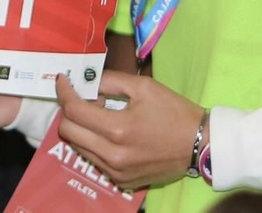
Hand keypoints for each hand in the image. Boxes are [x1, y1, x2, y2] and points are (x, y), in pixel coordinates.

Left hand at [55, 71, 203, 190]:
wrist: (199, 144)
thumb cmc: (173, 111)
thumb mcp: (144, 86)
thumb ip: (111, 81)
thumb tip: (87, 80)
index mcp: (117, 129)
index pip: (74, 111)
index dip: (64, 92)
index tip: (63, 80)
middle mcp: (112, 155)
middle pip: (68, 132)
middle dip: (69, 111)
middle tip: (84, 98)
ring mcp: (115, 172)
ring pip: (78, 147)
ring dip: (81, 128)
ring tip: (99, 115)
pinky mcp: (121, 181)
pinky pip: (94, 160)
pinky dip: (94, 144)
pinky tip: (110, 133)